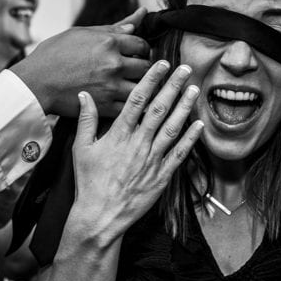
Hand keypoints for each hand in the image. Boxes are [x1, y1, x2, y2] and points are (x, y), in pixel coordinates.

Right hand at [10, 8, 151, 116]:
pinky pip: (130, 107)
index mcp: (109, 42)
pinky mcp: (105, 107)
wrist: (34, 82)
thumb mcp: (81, 34)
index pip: (142, 45)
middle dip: (142, 68)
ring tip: (130, 85)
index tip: (136, 54)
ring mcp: (111, 87)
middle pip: (146, 67)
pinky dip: (130, 104)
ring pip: (142, 88)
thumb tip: (138, 17)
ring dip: (139, 86)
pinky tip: (123, 100)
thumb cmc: (53, 55)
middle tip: (134, 71)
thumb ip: (113, 28)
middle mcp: (114, 64)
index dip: (141, 49)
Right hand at [70, 60, 202, 242]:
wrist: (101, 216)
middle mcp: (138, 144)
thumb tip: (84, 94)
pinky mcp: (162, 176)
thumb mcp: (81, 148)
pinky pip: (180, 154)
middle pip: (159, 109)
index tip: (161, 64)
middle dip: (173, 86)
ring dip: (185, 107)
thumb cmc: (89, 182)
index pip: (137, 99)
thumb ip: (86, 119)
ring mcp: (152, 160)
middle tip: (186, 68)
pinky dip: (191, 139)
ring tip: (194, 89)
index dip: (151, 79)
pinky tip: (200, 125)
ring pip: (173, 128)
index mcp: (119, 134)